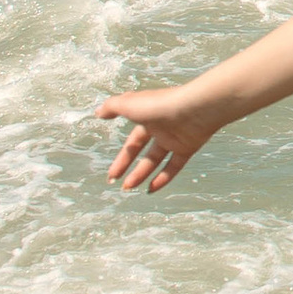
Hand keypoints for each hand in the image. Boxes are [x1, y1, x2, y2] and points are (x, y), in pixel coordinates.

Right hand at [98, 85, 228, 193]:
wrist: (194, 107)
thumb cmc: (159, 104)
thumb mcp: (128, 104)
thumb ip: (112, 107)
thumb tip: (98, 112)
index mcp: (147, 117)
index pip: (132, 141)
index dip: (121, 157)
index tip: (112, 173)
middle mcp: (160, 128)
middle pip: (142, 152)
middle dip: (129, 167)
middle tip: (117, 184)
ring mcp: (174, 139)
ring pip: (156, 161)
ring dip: (142, 174)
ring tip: (129, 188)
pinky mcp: (188, 147)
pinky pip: (174, 166)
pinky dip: (163, 178)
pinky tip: (151, 189)